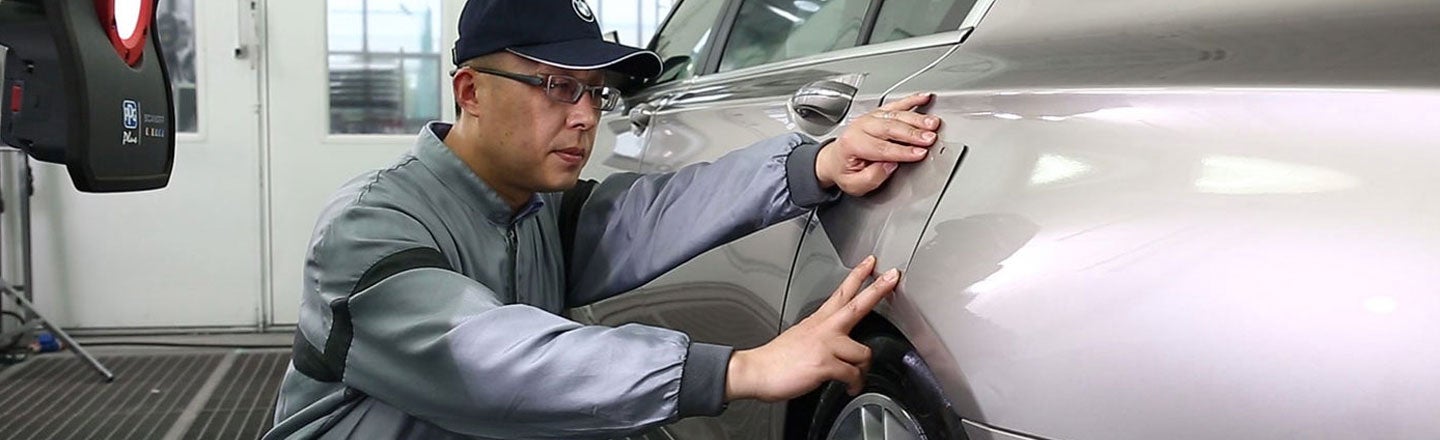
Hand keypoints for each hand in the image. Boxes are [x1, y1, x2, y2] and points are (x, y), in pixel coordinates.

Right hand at [725, 256, 899, 401]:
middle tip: (893, 276)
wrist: (756, 371)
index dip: (858, 275)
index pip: (842, 292)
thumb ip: (820, 336)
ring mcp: (825, 346)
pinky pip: (853, 375)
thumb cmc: (776, 359)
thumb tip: (834, 344)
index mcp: (818, 321)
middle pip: (857, 304)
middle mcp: (824, 329)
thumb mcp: (799, 336)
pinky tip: (850, 388)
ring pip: (864, 353)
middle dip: (878, 288)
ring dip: (863, 370)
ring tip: (856, 378)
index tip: (870, 263)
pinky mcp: (824, 365)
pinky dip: (854, 384)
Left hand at [815, 93, 941, 195]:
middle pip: (890, 128)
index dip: (903, 151)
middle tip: (930, 138)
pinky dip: (912, 100)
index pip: (882, 148)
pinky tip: (924, 97)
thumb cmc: (845, 171)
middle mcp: (860, 127)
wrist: (834, 159)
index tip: (920, 153)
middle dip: (913, 133)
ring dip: (916, 118)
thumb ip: (873, 177)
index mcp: (852, 144)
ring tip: (932, 123)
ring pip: (895, 115)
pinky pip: (896, 104)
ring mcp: (869, 118)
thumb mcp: (854, 184)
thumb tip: (891, 165)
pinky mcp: (878, 113)